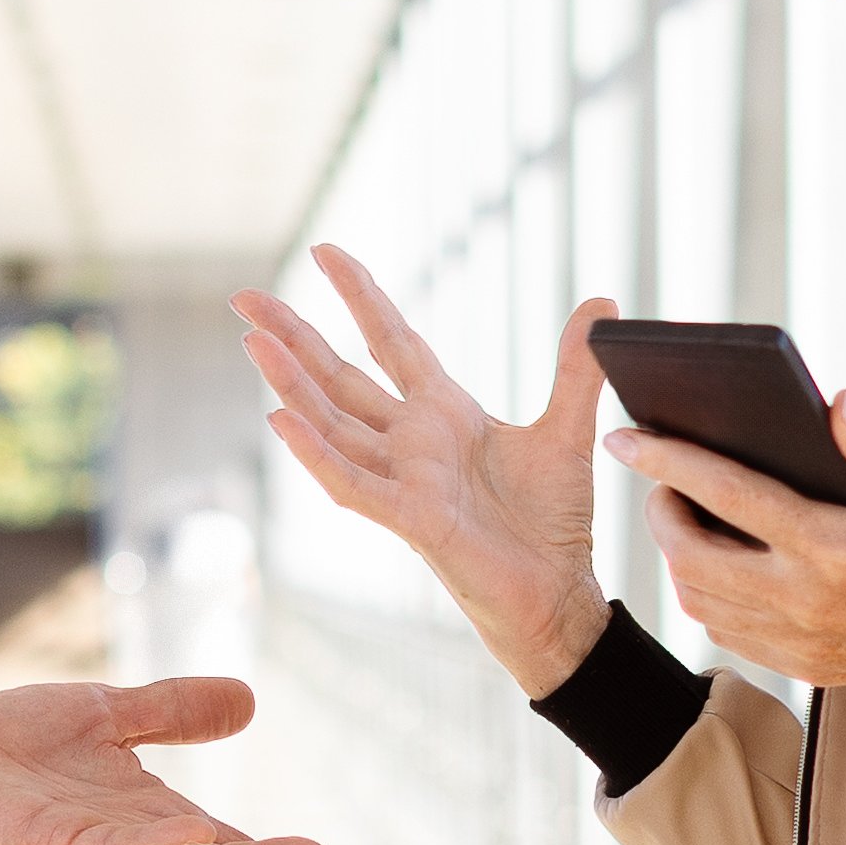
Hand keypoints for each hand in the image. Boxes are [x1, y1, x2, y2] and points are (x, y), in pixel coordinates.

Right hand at [233, 247, 618, 693]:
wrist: (559, 593)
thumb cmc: (552, 523)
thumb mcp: (568, 431)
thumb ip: (576, 368)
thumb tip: (601, 306)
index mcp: (445, 413)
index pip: (391, 340)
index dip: (360, 296)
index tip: (326, 251)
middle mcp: (412, 441)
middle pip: (339, 376)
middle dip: (292, 335)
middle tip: (244, 298)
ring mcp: (404, 478)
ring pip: (332, 423)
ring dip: (291, 384)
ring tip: (252, 342)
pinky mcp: (410, 519)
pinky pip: (350, 482)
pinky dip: (315, 452)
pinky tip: (279, 420)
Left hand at [615, 392, 845, 714]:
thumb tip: (834, 403)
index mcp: (833, 547)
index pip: (728, 494)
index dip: (668, 460)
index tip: (623, 435)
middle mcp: (806, 601)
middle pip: (692, 554)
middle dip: (661, 510)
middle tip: (661, 479)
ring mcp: (799, 641)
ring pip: (699, 599)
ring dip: (678, 555)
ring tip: (685, 515)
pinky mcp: (801, 666)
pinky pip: (725, 632)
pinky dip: (706, 594)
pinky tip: (718, 563)